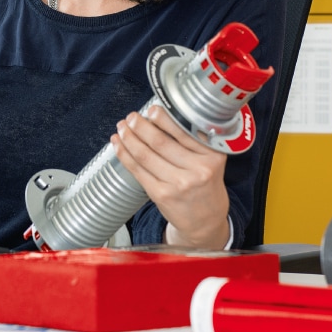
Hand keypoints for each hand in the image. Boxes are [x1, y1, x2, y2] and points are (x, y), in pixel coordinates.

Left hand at [110, 105, 230, 249]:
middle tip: (131, 117)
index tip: (152, 110)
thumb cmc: (206, 186)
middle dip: (140, 126)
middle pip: (160, 142)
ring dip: (129, 139)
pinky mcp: (161, 195)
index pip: (183, 132)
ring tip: (121, 129)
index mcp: (212, 156)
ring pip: (145, 155)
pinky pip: (138, 171)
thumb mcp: (210, 161)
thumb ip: (193, 142)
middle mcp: (197, 170)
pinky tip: (119, 146)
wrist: (206, 221)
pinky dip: (125, 155)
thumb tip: (159, 118)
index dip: (163, 119)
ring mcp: (178, 184)